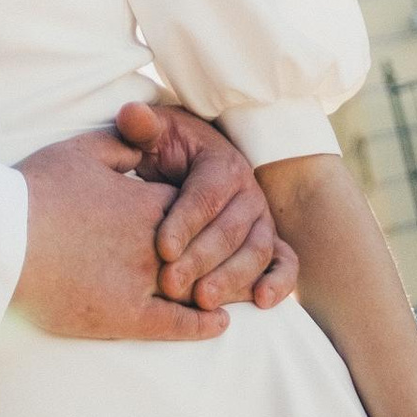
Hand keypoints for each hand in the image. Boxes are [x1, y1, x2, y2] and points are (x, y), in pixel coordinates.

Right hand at [13, 128, 230, 342]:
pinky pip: (178, 324)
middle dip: (223, 253)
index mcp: (145, 203)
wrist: (7, 239)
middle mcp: (153, 243)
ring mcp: (143, 282)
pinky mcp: (126, 317)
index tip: (213, 217)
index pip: (194, 207)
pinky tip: (219, 323)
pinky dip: (203, 325)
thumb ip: (122, 146)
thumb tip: (144, 146)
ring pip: (197, 287)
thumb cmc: (39, 191)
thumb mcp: (81, 151)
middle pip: (204, 248)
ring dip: (220, 289)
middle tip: (241, 258)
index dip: (203, 213)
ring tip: (237, 292)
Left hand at [110, 99, 299, 311]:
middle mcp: (248, 191)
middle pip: (229, 230)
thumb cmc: (166, 149)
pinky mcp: (270, 243)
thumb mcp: (153, 134)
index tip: (161, 248)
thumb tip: (132, 115)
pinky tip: (260, 301)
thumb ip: (141, 127)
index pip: (205, 195)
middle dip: (200, 260)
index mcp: (221, 162)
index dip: (185, 222)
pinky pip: (285, 263)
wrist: (193, 160)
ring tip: (202, 300)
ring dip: (231, 278)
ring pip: (255, 251)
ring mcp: (262, 219)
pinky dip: (279, 282)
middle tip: (170, 285)